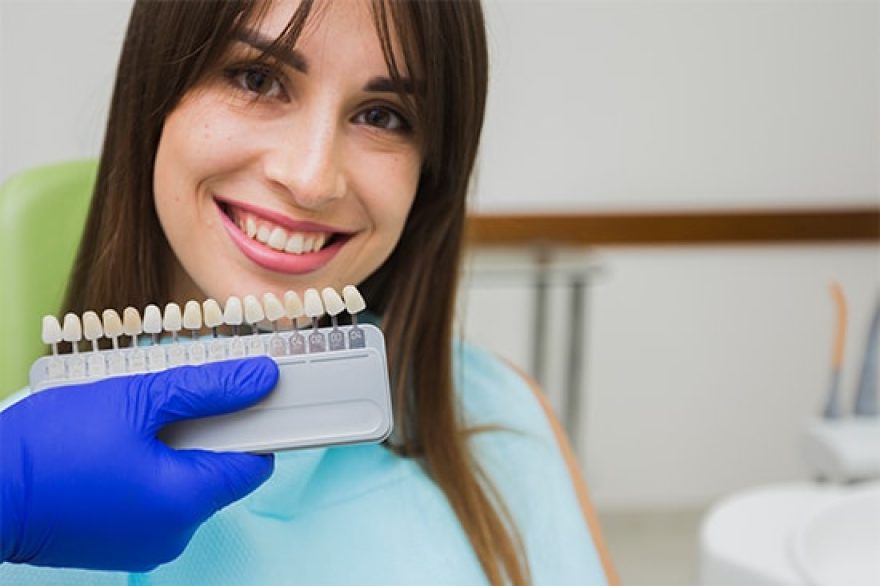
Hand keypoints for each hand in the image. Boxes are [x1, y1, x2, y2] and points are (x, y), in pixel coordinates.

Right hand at [0, 357, 278, 570]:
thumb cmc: (49, 449)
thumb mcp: (136, 399)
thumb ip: (207, 388)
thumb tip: (261, 378)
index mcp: (187, 501)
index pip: (256, 461)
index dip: (259, 422)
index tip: (252, 390)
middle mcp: (175, 532)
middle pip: (220, 468)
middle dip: (208, 426)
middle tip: (178, 392)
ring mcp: (146, 542)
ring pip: (186, 479)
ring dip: (176, 443)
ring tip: (137, 416)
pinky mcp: (121, 541)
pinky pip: (156, 496)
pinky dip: (152, 465)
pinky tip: (121, 442)